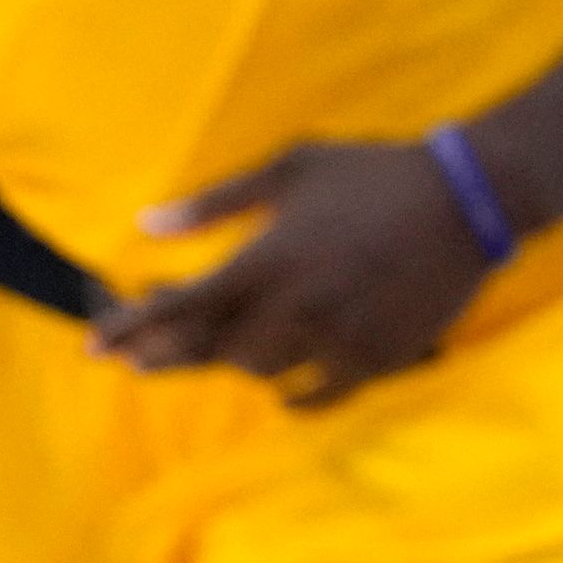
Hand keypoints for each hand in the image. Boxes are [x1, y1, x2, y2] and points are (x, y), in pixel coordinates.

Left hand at [90, 141, 497, 405]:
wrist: (468, 199)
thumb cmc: (373, 172)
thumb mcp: (290, 168)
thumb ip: (216, 204)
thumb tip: (147, 226)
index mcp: (269, 261)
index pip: (182, 308)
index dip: (133, 329)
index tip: (94, 347)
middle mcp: (295, 310)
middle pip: (211, 350)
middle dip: (162, 355)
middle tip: (131, 360)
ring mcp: (335, 341)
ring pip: (260, 374)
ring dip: (226, 363)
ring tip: (207, 353)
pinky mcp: (373, 361)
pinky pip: (316, 395)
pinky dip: (289, 395)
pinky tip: (277, 387)